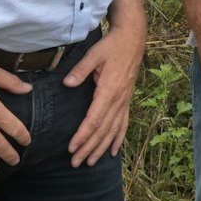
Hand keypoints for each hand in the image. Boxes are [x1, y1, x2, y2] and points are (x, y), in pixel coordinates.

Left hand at [64, 21, 144, 165]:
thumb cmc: (112, 45)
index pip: (95, 119)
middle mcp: (119, 99)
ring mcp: (124, 101)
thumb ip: (80, 70)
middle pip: (103, 129)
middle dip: (89, 147)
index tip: (72, 148)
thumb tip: (67, 84)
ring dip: (101, 147)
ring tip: (90, 162)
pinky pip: (123, 123)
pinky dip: (118, 138)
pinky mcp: (127, 99)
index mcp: (109, 90)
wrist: (133, 38)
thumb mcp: (94, 53)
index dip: (83, 135)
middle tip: (75, 163)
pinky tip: (114, 151)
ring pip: (113, 130)